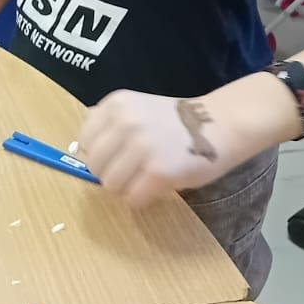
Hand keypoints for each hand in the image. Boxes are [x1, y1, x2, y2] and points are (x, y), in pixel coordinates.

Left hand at [75, 90, 249, 206]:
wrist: (222, 124)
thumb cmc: (176, 122)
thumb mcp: (137, 109)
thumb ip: (110, 124)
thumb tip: (81, 151)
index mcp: (116, 105)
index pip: (85, 143)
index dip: (99, 156)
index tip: (117, 157)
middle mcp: (125, 122)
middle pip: (95, 168)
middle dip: (111, 175)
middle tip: (135, 171)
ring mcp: (141, 147)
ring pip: (111, 186)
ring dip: (127, 188)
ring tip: (148, 177)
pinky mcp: (159, 171)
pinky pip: (133, 199)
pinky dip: (143, 198)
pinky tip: (159, 185)